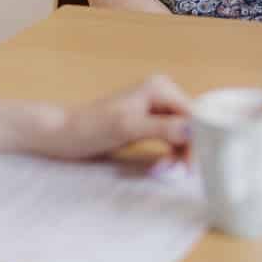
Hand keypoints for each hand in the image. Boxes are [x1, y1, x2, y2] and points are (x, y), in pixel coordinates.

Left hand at [44, 75, 191, 160]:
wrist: (63, 134)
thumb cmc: (90, 128)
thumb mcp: (128, 128)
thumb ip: (161, 128)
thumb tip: (192, 130)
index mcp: (159, 88)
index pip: (194, 115)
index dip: (198, 140)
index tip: (192, 165)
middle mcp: (161, 94)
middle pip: (191, 125)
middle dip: (187, 150)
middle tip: (177, 173)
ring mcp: (155, 109)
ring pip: (182, 135)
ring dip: (177, 156)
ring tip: (163, 171)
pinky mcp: (148, 123)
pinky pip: (170, 140)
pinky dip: (168, 155)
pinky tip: (160, 167)